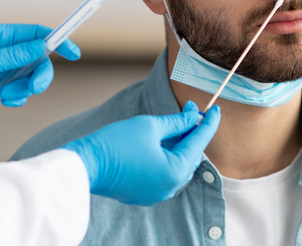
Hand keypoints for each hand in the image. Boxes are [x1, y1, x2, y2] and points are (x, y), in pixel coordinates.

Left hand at [0, 24, 80, 106]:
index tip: (74, 54)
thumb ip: (15, 54)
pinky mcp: (1, 83)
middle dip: (40, 75)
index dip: (58, 41)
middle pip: (39, 59)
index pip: (38, 34)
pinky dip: (16, 97)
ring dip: (24, 89)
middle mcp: (7, 50)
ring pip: (31, 77)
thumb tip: (42, 46)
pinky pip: (20, 90)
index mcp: (3, 36)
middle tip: (34, 89)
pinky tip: (2, 100)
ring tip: (6, 97)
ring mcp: (5, 67)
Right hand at [63, 101, 220, 205]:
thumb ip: (177, 122)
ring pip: (177, 164)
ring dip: (180, 143)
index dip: (208, 123)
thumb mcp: (151, 126)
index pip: (199, 142)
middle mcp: (170, 187)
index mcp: (175, 171)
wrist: (85, 165)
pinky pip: (164, 172)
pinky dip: (167, 155)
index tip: (215, 109)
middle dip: (192, 131)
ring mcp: (157, 193)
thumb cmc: (116, 143)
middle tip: (192, 109)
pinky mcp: (144, 193)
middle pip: (189, 155)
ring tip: (178, 121)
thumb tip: (194, 116)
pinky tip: (165, 138)